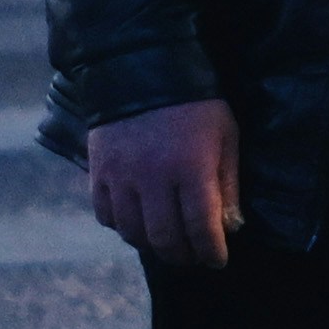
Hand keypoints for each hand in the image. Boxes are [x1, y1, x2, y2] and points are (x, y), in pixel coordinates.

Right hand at [84, 99, 240, 264]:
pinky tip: (136, 223)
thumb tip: (230, 227)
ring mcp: (121, 176)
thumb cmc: (195, 105)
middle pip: (165, 238)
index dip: (211, 252)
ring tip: (166, 242)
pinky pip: (106, 215)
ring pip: (133, 232)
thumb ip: (228, 183)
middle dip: (183, 255)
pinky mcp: (98, 171)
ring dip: (152, 245)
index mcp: (191, 168)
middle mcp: (154, 178)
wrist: (143, 68)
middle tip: (192, 257)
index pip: (202, 228)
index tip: (217, 260)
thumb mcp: (225, 137)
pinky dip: (122, 227)